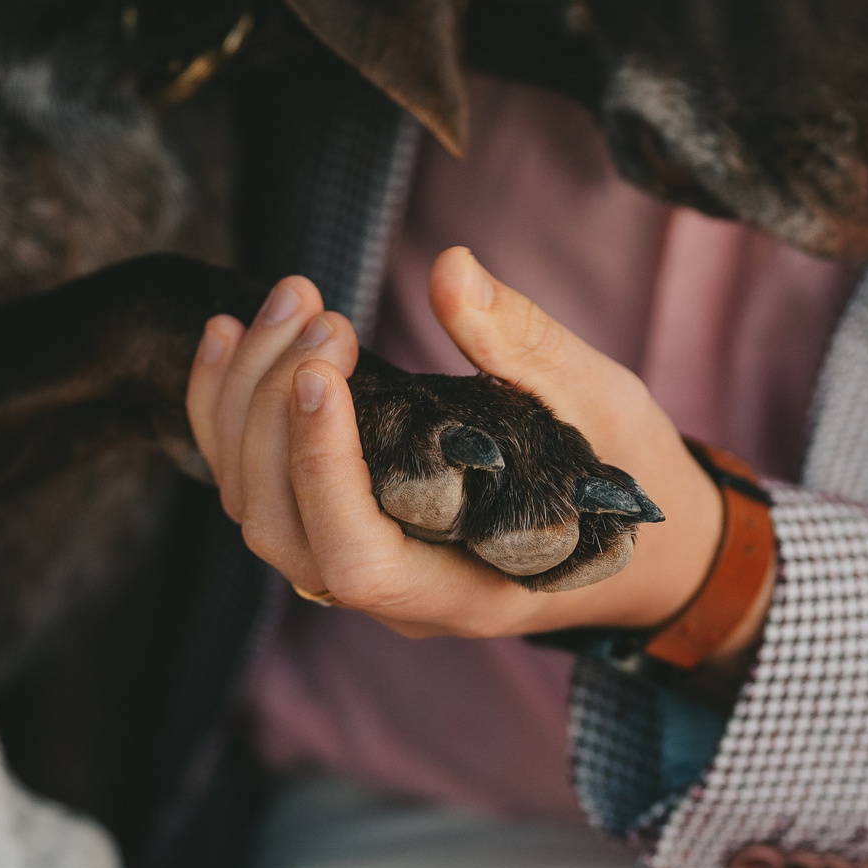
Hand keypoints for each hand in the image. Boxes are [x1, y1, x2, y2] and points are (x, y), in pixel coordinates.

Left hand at [186, 246, 773, 657]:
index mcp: (465, 591)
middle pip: (282, 531)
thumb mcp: (601, 407)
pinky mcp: (339, 526)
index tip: (323, 370)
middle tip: (317, 308)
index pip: (358, 562)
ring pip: (255, 509)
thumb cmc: (625, 476)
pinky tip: (232, 333)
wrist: (638, 536)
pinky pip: (256, 487)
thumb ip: (525, 346)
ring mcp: (360, 567)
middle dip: (273, 412)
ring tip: (289, 300)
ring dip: (245, 400)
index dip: (322, 470)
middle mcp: (396, 597)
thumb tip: (452, 270)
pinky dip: (229, 411)